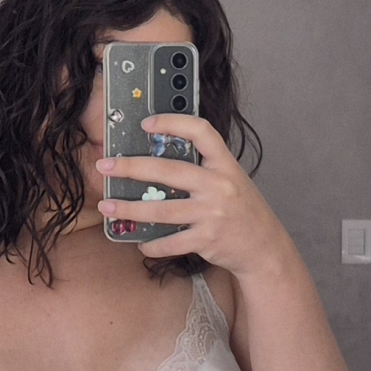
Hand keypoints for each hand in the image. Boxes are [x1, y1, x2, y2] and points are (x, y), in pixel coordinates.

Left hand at [96, 113, 292, 277]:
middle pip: (168, 170)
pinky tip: (140, 242)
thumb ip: (205, 169)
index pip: (201, 131)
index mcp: (225, 164)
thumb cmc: (243, 211)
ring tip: (107, 205)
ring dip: (129, 208)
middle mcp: (219, 185)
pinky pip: (171, 242)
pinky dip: (151, 244)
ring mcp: (212, 213)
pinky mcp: (207, 239)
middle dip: (131, 167)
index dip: (173, 122)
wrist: (265, 248)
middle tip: (105, 166)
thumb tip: (161, 161)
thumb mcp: (232, 180)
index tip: (146, 123)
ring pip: (161, 210)